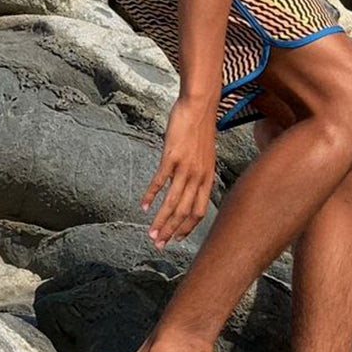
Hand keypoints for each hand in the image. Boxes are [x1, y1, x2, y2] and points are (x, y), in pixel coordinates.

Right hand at [142, 94, 217, 248]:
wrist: (199, 106)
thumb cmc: (200, 129)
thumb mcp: (206, 156)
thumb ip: (199, 174)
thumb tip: (190, 189)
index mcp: (208, 177)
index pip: (200, 211)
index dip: (188, 228)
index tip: (177, 239)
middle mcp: (199, 175)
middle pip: (185, 212)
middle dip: (172, 231)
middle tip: (159, 245)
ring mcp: (186, 167)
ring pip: (173, 202)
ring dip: (161, 221)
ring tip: (151, 235)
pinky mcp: (172, 156)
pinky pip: (160, 182)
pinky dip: (150, 196)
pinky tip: (143, 206)